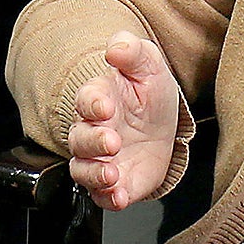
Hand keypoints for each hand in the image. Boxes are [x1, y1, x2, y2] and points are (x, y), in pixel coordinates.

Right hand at [66, 31, 181, 210]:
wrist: (163, 126)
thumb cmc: (147, 94)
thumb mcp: (148, 66)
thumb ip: (132, 52)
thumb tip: (117, 45)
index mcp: (99, 99)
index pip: (86, 100)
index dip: (92, 103)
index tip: (104, 106)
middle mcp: (93, 131)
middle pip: (80, 139)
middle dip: (94, 141)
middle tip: (112, 141)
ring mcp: (101, 160)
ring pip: (84, 170)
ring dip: (95, 174)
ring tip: (111, 174)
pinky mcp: (114, 183)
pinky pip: (102, 196)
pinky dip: (108, 198)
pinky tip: (118, 196)